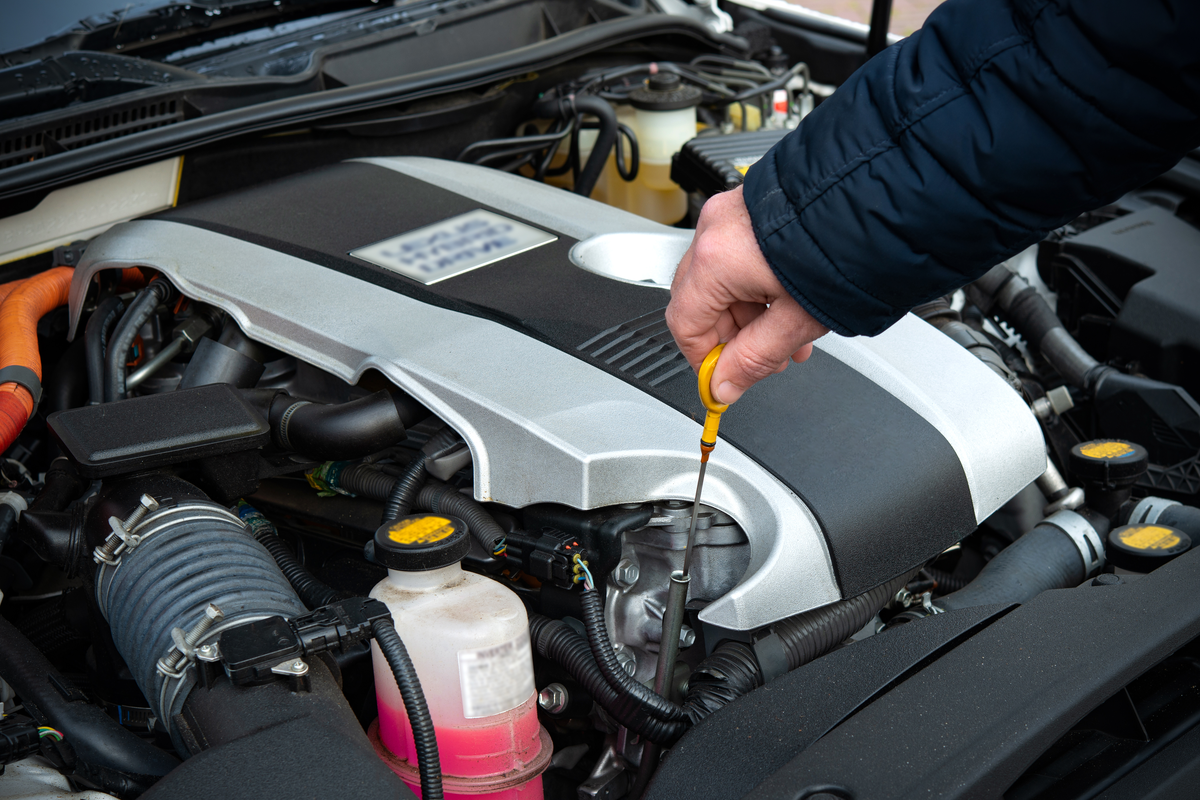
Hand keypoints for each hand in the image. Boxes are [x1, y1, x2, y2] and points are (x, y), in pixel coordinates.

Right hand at [667, 185, 828, 404]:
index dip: (703, 359)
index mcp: (717, 258)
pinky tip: (786, 307)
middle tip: (760, 362)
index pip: (685, 324)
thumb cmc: (849, 249)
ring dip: (749, 316)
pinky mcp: (752, 208)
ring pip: (721, 281)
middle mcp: (716, 229)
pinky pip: (738, 257)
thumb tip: (724, 384)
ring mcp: (732, 214)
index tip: (721, 378)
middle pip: (700, 301)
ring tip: (786, 338)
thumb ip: (753, 359)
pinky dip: (756, 287)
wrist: (883, 200)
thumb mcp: (798, 321)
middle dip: (731, 338)